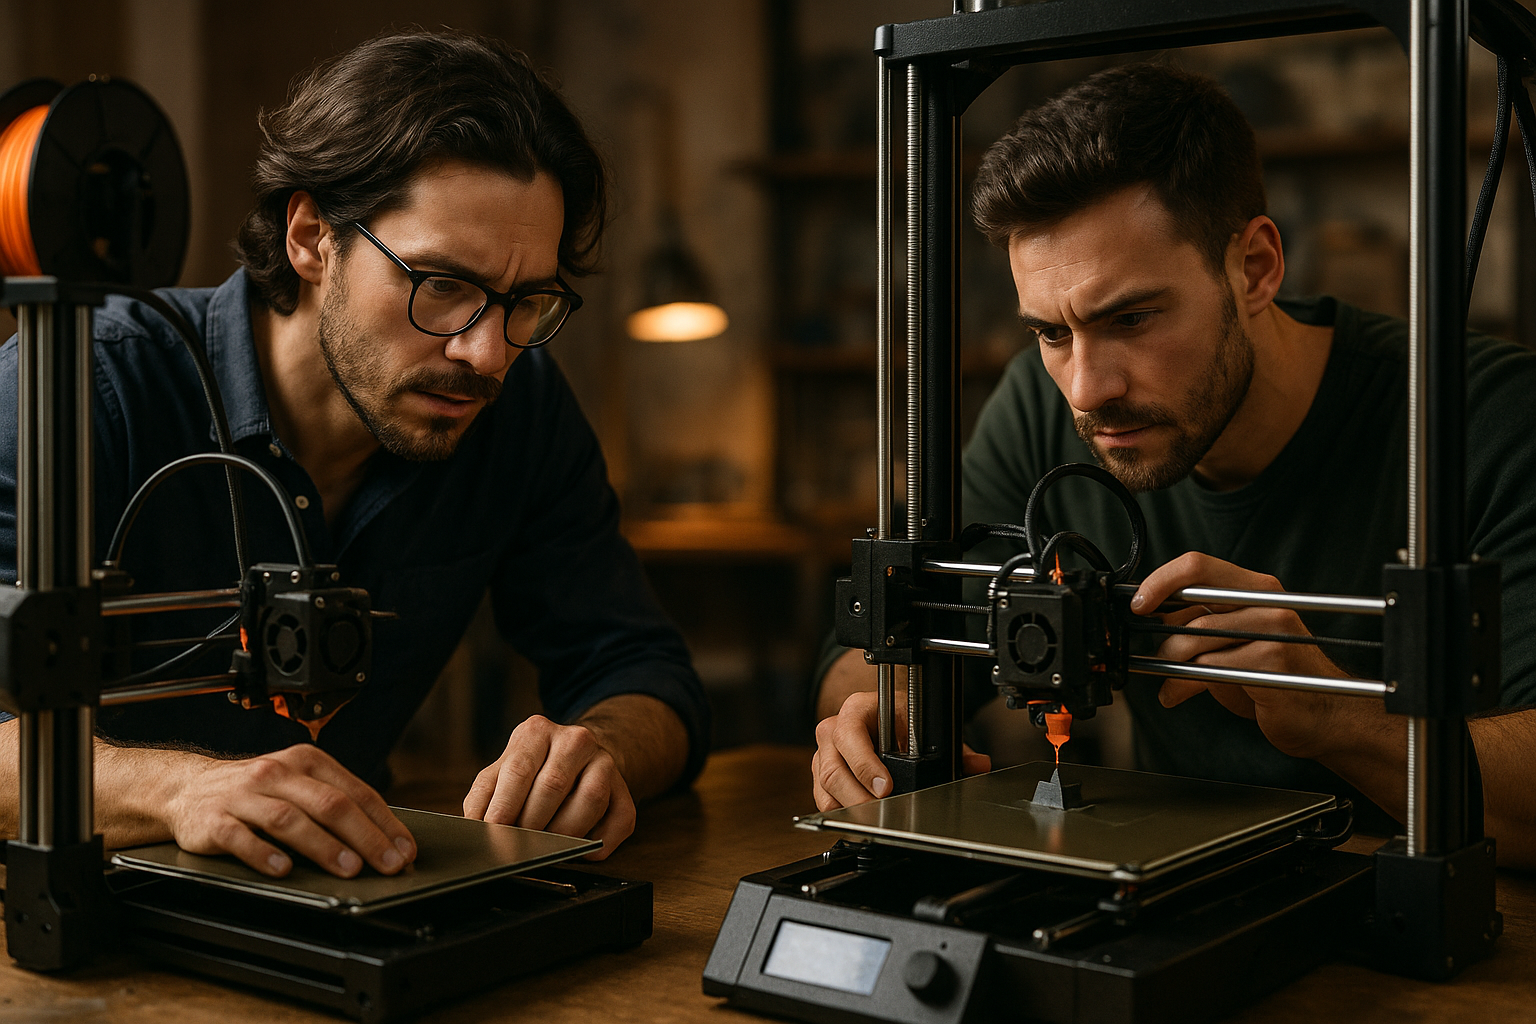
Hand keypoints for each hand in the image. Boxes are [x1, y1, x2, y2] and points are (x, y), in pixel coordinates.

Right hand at [164, 743, 416, 878]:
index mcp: (306, 762)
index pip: (356, 792)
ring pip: (290, 819)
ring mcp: (244, 795)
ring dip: (324, 846)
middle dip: (365, 837)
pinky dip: (264, 854)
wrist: (185, 788)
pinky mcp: (214, 819)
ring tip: (349, 868)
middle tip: (387, 864)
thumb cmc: (254, 791)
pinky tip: (284, 870)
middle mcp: (277, 774)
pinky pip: (241, 838)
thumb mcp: (296, 784)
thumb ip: (332, 802)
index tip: (404, 850)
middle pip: (330, 804)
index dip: (384, 823)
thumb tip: (382, 839)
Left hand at [463, 715, 634, 860]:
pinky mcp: (625, 789)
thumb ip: (485, 796)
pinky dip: (600, 843)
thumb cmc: (532, 771)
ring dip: (565, 833)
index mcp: (537, 732)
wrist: (578, 756)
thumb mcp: (502, 772)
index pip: (519, 770)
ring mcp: (605, 762)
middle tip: (517, 846)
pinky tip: (582, 850)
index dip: (504, 806)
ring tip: (547, 848)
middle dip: (532, 824)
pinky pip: (619, 819)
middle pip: (553, 785)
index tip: (494, 832)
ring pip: (590, 800)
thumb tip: (475, 827)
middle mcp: (575, 740)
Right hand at [811, 689, 990, 810]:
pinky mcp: (821, 775)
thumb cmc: (897, 717)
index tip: (886, 786)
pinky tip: (859, 818)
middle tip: (882, 811)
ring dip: (849, 807)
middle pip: (833, 769)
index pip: (850, 736)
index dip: (866, 764)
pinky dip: (840, 812)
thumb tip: (977, 764)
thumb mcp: (923, 726)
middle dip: (858, 796)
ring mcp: (823, 753)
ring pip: (825, 787)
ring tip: (873, 819)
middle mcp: (833, 729)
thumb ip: (953, 747)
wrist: (879, 716)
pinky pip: (823, 799)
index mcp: (856, 710)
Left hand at [1132, 551, 1352, 759]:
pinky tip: (1177, 694)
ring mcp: (1274, 631)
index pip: (1198, 565)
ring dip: (1171, 663)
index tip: (1139, 603)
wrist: (1324, 713)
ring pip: (1195, 637)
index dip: (1161, 580)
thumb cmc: (1276, 677)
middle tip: (1154, 650)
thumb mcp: (1237, 640)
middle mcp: (1268, 603)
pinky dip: (1182, 685)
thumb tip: (1155, 614)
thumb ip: (1203, 621)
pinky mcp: (1272, 662)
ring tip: (1170, 679)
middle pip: (1195, 599)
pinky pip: (1208, 669)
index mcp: (1257, 590)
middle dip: (1164, 630)